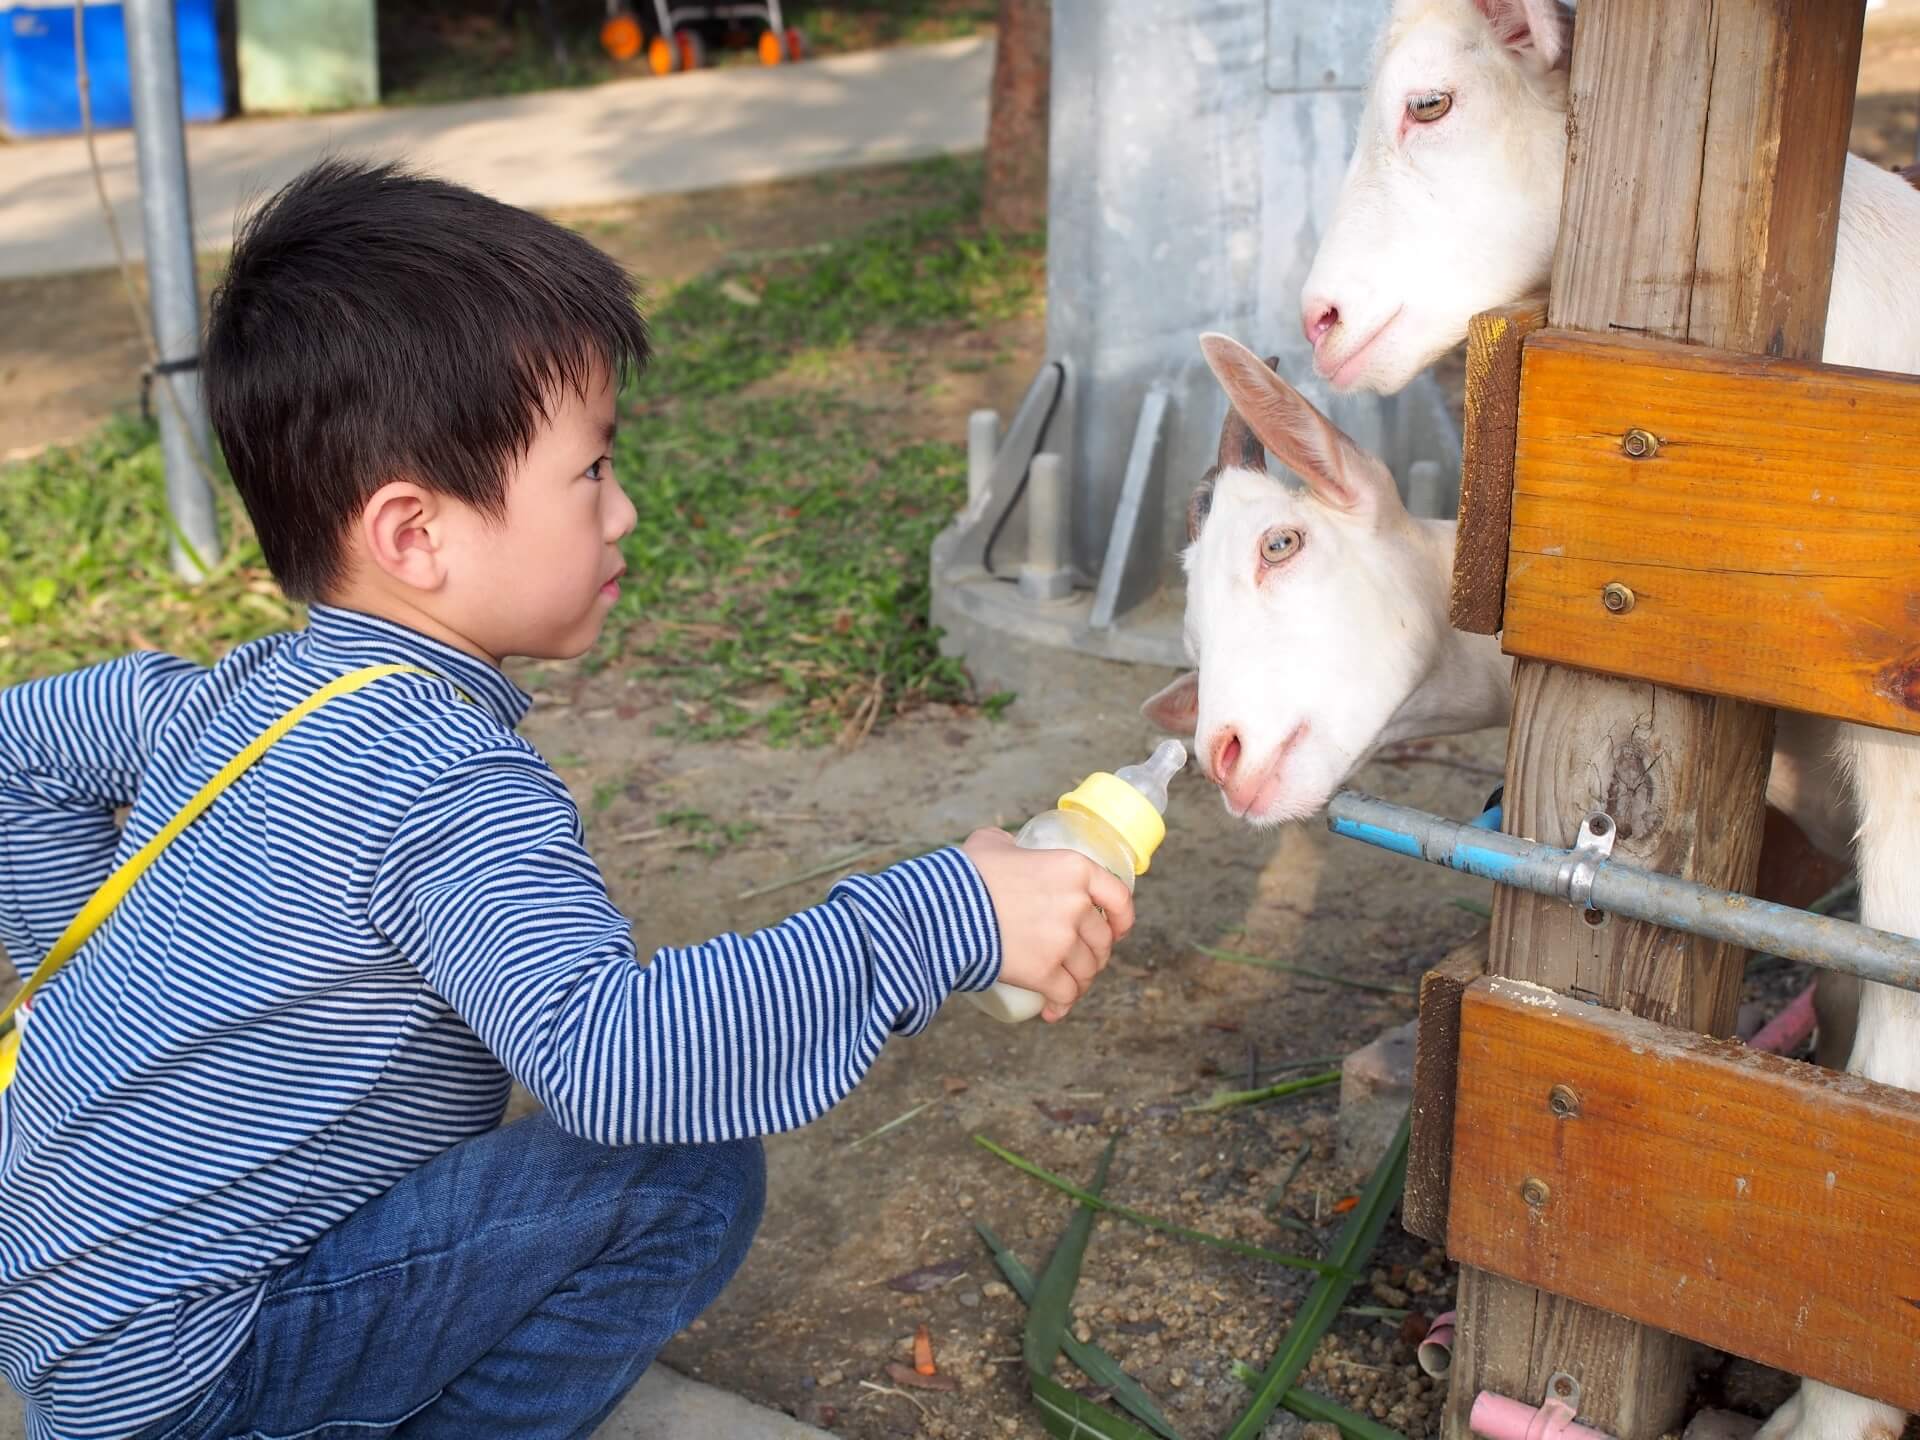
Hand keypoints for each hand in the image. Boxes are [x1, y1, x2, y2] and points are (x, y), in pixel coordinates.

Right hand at [961, 829, 1135, 1021]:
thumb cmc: (966, 874)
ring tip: (1065, 986)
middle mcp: (1077, 906)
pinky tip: (1053, 1011)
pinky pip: (1065, 994)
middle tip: (1078, 961)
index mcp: (1074, 869)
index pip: (1119, 897)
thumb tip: (1011, 849)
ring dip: (1080, 982)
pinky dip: (1062, 1005)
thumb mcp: (992, 844)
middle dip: (1095, 955)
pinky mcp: (1044, 972)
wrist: (944, 909)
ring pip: (1086, 971)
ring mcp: (1062, 941)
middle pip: (1101, 940)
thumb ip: (1010, 844)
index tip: (1117, 930)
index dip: (1123, 919)